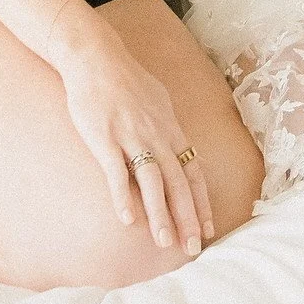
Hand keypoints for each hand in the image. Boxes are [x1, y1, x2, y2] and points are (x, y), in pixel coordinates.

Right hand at [53, 5, 214, 255]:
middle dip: (188, 217)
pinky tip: (127, 220)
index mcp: (170, 128)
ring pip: (152, 183)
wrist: (95, 55)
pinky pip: (117, 173)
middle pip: (179, 182)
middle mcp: (157, 134)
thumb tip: (175, 143)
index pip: (193, 172)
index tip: (208, 228)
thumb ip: (166, 125)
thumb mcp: (157, 99)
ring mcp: (132, 136)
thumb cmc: (123, 78)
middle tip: (193, 248)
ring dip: (160, 215)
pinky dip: (123, 197)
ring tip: (166, 243)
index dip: (200, 202)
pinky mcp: (105, 137)